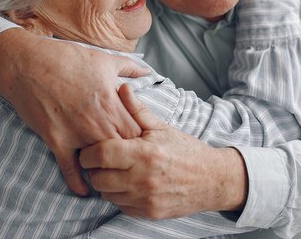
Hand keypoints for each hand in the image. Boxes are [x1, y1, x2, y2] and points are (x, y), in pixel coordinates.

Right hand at [0, 28, 148, 195]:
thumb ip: (129, 68)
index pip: (136, 133)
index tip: (141, 144)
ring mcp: (76, 133)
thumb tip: (146, 71)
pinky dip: (77, 181)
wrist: (27, 64)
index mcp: (111, 102)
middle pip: (122, 151)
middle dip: (126, 157)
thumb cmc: (67, 59)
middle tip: (129, 163)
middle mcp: (97, 122)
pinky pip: (70, 168)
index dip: (141, 141)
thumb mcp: (103, 59)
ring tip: (111, 175)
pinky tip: (84, 191)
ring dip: (105, 169)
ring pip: (99, 162)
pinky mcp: (56, 140)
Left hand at [79, 84, 247, 218]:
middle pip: (98, 178)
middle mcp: (143, 179)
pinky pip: (120, 207)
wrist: (212, 179)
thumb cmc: (185, 150)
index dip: (88, 153)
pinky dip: (119, 196)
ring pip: (107, 195)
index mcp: (144, 153)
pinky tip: (128, 184)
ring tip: (115, 172)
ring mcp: (146, 198)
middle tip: (100, 162)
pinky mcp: (149, 213)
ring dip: (106, 184)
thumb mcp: (161, 128)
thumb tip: (122, 87)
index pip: (101, 154)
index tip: (89, 150)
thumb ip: (137, 110)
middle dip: (94, 170)